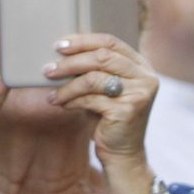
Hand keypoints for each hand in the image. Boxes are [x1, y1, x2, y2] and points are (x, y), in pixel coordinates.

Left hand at [44, 33, 157, 163]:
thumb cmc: (107, 115)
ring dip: (67, 85)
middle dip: (71, 62)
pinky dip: (72, 100)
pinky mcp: (128, 110)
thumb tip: (61, 49)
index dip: (83, 41)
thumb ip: (94, 67)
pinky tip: (62, 104)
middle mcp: (145, 77)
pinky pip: (91, 99)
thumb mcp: (103, 86)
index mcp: (140, 65)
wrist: (122, 152)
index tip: (59, 45)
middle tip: (49, 69)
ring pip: (93, 78)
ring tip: (52, 92)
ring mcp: (139, 93)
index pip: (110, 41)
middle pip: (102, 57)